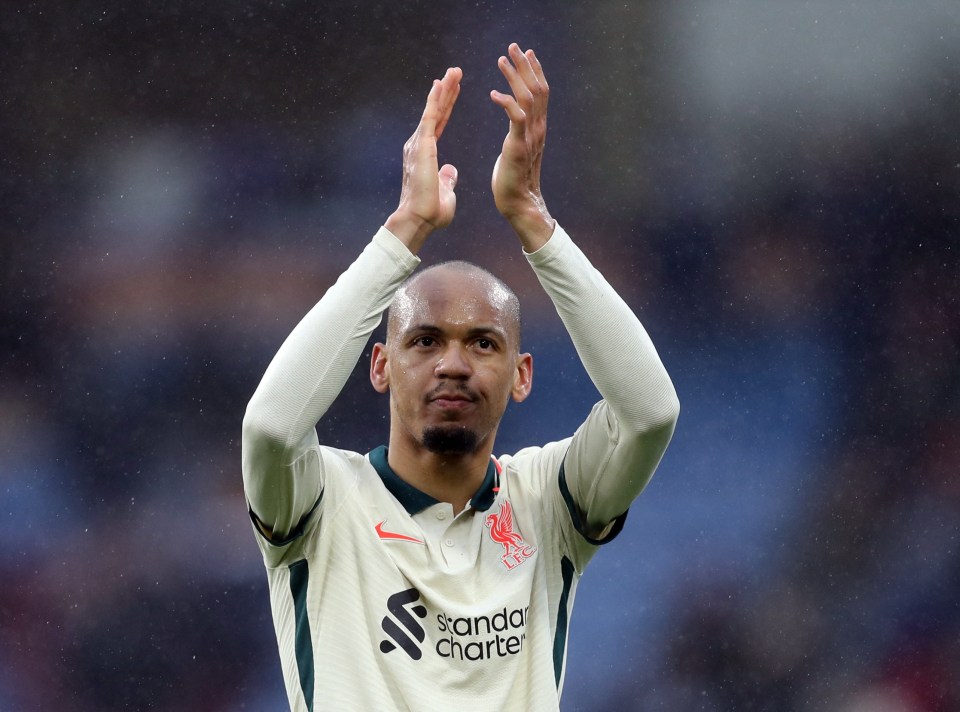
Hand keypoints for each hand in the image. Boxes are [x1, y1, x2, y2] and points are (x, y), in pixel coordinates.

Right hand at [386, 67, 462, 252]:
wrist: (418, 220)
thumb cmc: (430, 213)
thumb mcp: (444, 192)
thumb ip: (446, 179)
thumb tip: (450, 170)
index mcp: (426, 155)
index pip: (438, 124)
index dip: (446, 106)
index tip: (453, 90)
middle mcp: (419, 145)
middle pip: (436, 112)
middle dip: (446, 91)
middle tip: (455, 72)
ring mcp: (419, 144)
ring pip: (433, 110)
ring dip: (443, 90)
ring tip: (454, 72)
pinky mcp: (422, 145)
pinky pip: (429, 117)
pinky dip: (434, 100)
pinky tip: (440, 84)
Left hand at [490, 44, 554, 250]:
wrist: (517, 203)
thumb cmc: (512, 180)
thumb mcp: (516, 150)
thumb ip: (518, 135)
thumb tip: (516, 129)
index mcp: (537, 128)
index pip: (540, 93)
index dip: (534, 71)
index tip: (526, 53)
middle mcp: (537, 128)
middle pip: (536, 88)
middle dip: (525, 65)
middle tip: (513, 46)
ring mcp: (530, 137)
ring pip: (527, 97)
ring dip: (514, 76)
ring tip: (502, 60)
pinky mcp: (518, 146)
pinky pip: (516, 117)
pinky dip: (506, 102)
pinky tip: (493, 93)